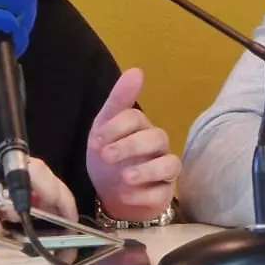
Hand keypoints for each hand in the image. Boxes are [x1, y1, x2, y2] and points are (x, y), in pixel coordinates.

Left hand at [0, 152, 79, 224]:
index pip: (45, 179)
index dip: (63, 200)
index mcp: (2, 168)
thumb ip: (4, 215)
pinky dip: (20, 211)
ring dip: (40, 209)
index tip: (73, 222)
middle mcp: (1, 169)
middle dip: (56, 205)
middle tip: (64, 231)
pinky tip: (19, 227)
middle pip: (42, 182)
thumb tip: (28, 225)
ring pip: (27, 191)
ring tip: (49, 231)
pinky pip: (10, 197)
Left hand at [86, 69, 180, 221]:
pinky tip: (126, 193)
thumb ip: (119, 100)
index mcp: (141, 127)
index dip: (116, 127)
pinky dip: (145, 193)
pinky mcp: (163, 194)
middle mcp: (157, 146)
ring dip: (146, 170)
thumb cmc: (108, 158)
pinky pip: (162, 192)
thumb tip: (137, 70)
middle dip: (130, 146)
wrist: (109, 195)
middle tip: (106, 156)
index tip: (95, 141)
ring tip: (125, 177)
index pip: (135, 118)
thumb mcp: (104, 127)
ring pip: (169, 164)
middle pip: (156, 138)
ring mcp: (163, 171)